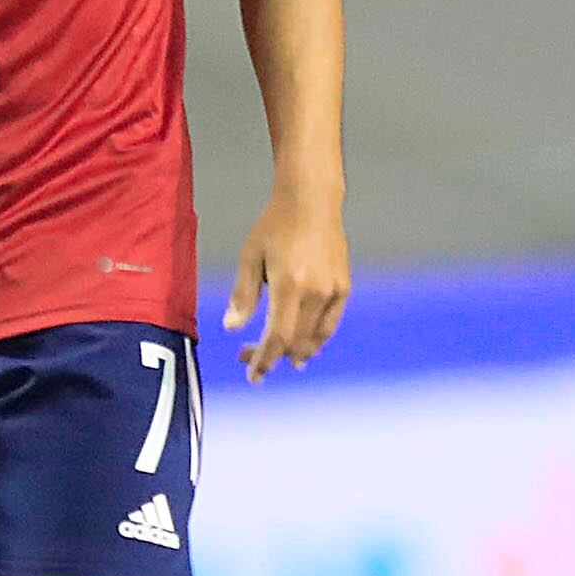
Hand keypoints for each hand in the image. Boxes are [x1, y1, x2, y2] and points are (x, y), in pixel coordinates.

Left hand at [223, 185, 349, 381]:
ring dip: (294, 352)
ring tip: (278, 358)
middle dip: (272, 356)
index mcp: (290, 285)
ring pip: (314, 337)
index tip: (253, 375)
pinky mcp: (343, 287)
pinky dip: (315, 339)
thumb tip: (232, 327)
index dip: (264, 360)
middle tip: (249, 358)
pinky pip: (329, 324)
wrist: (312, 200)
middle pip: (294, 341)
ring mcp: (333, 291)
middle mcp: (315, 292)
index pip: (277, 336)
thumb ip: (243, 295)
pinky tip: (303, 345)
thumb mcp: (250, 256)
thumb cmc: (275, 224)